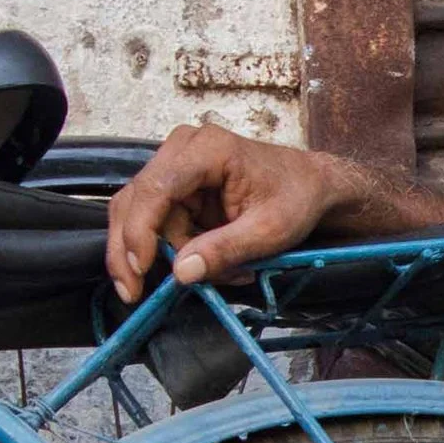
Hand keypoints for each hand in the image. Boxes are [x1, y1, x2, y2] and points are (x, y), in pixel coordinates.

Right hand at [104, 123, 421, 303]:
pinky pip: (160, 222)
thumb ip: (225, 250)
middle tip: (133, 292)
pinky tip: (210, 262)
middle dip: (133, 251)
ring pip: (143, 216)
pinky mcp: (178, 185)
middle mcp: (181, 149)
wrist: (310, 185)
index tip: (139, 271)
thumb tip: (181, 273)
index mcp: (205, 150)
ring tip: (219, 273)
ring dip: (168, 254)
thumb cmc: (295, 199)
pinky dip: (178, 249)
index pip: (155, 190)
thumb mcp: (269, 232)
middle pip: (135, 202)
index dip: (139, 233)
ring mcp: (176, 165)